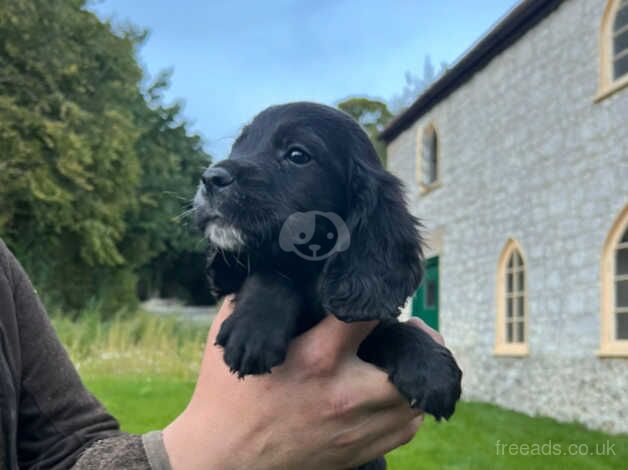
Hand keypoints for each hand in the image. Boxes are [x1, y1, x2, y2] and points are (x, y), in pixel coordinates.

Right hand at [164, 299, 426, 469]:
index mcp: (315, 357)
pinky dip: (407, 408)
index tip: (373, 294)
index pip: (368, 314)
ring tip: (402, 358)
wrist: (221, 459)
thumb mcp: (233, 334)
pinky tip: (392, 394)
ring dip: (412, 374)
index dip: (376, 297)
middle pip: (408, 361)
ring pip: (414, 398)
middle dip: (417, 338)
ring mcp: (355, 429)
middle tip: (411, 326)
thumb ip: (262, 296)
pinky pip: (406, 429)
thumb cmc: (226, 394)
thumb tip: (282, 267)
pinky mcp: (358, 453)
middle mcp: (344, 393)